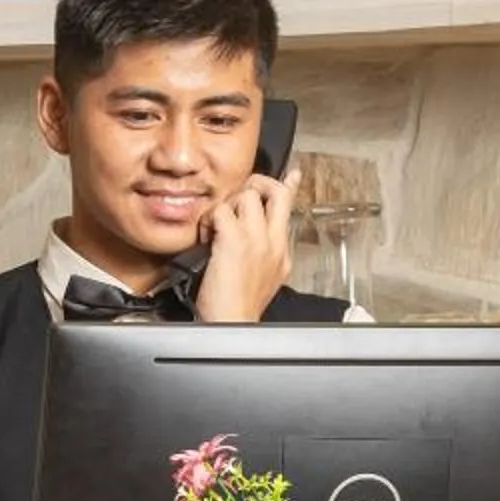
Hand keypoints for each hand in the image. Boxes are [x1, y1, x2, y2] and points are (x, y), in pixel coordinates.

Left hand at [192, 166, 299, 323]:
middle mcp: (274, 242)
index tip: (293, 176)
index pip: (288, 210)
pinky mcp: (235, 242)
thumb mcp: (263, 280)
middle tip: (241, 192)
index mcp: (281, 251)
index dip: (289, 187)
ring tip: (217, 225)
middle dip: (258, 183)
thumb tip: (259, 241)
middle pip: (277, 192)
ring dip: (228, 204)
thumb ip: (264, 256)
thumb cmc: (238, 309)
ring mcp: (256, 240)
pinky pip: (222, 212)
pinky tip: (206, 236)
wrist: (233, 324)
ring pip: (247, 196)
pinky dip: (210, 220)